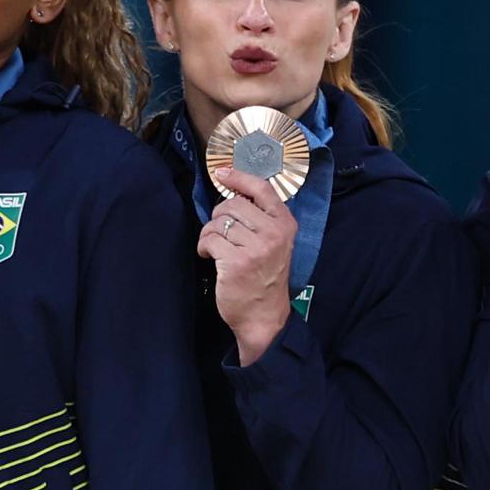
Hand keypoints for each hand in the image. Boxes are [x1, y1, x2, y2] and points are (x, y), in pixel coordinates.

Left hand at [198, 167, 297, 364]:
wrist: (264, 316)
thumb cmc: (266, 278)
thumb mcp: (276, 243)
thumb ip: (262, 219)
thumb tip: (235, 193)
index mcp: (285, 224)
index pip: (262, 189)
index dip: (239, 177)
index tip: (223, 173)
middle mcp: (273, 234)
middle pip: (233, 204)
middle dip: (219, 216)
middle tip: (219, 233)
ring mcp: (256, 249)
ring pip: (218, 222)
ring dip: (209, 234)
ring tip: (214, 248)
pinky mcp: (236, 263)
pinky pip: (209, 240)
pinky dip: (204, 247)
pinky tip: (210, 257)